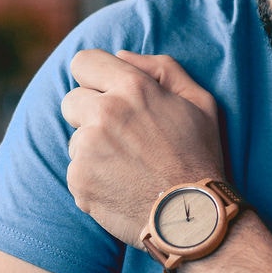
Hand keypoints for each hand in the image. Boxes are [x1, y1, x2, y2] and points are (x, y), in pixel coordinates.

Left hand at [60, 50, 225, 242]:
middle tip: (121, 136)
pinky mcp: (78, 179)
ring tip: (127, 167)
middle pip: (71, 100)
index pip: (84, 63)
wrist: (192, 218)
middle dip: (89, 114)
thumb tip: (120, 55)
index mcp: (132, 88)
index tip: (103, 92)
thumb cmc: (200, 157)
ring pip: (74, 139)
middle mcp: (105, 113)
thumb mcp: (199, 102)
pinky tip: (121, 187)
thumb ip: (161, 68)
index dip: (93, 77)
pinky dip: (93, 178)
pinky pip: (76, 170)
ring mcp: (87, 148)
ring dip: (92, 149)